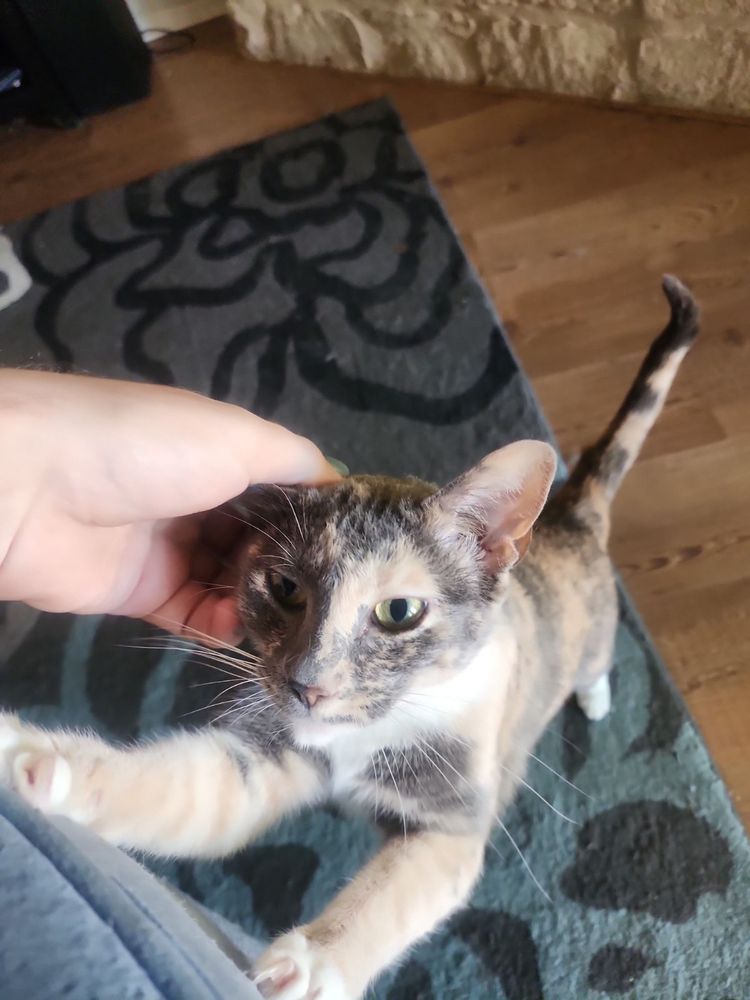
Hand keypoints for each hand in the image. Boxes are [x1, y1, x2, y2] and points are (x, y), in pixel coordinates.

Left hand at [0, 370, 337, 642]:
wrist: (33, 488)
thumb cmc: (148, 447)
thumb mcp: (236, 437)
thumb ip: (294, 462)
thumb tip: (342, 485)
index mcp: (221, 451)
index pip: (285, 487)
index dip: (319, 515)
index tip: (360, 548)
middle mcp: (201, 497)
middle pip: (263, 539)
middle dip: (295, 565)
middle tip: (333, 596)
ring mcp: (172, 546)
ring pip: (234, 581)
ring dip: (264, 600)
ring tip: (295, 619)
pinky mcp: (143, 592)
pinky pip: (196, 614)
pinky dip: (223, 624)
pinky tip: (243, 629)